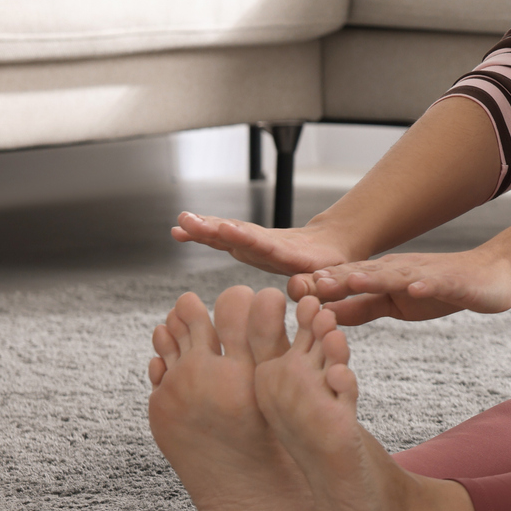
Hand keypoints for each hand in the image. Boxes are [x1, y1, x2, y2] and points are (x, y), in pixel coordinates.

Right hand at [172, 212, 360, 277]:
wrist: (329, 245)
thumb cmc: (330, 266)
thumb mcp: (331, 277)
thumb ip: (315, 283)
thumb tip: (298, 289)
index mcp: (288, 253)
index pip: (265, 244)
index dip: (245, 238)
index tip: (226, 230)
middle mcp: (267, 244)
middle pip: (239, 234)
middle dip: (215, 228)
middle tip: (189, 222)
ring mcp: (255, 242)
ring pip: (227, 233)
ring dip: (204, 228)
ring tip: (180, 223)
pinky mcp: (247, 244)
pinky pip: (222, 238)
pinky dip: (202, 233)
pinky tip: (179, 230)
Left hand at [297, 247, 510, 325]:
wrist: (492, 276)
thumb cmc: (442, 290)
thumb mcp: (394, 304)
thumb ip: (362, 308)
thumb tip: (324, 316)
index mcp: (382, 277)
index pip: (344, 282)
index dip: (317, 288)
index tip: (286, 293)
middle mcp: (398, 270)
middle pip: (362, 275)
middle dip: (333, 280)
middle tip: (302, 285)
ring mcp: (424, 273)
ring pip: (394, 275)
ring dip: (371, 277)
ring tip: (348, 281)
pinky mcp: (451, 280)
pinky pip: (436, 281)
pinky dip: (423, 283)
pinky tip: (412, 287)